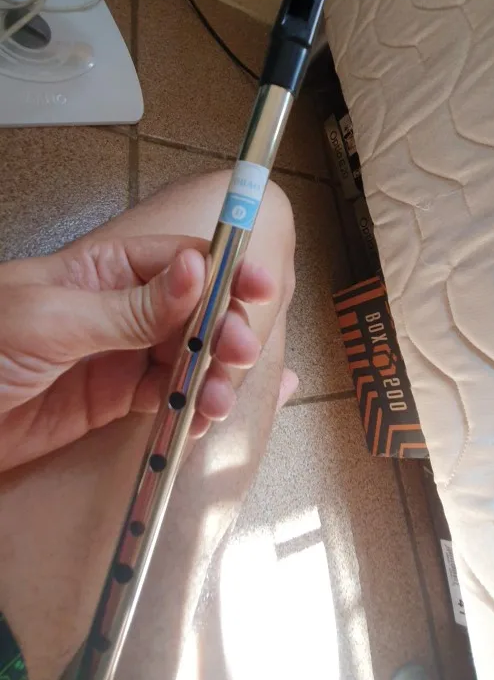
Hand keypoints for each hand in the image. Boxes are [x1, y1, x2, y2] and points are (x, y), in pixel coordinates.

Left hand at [0, 234, 273, 472]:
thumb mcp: (51, 321)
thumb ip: (130, 306)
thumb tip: (194, 272)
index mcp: (103, 269)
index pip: (179, 260)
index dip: (223, 271)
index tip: (256, 286)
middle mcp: (119, 307)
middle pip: (194, 311)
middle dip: (223, 330)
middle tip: (234, 353)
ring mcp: (118, 354)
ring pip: (186, 357)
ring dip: (212, 376)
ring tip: (216, 399)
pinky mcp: (113, 398)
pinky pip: (164, 398)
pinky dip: (189, 409)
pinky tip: (200, 418)